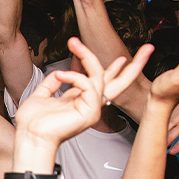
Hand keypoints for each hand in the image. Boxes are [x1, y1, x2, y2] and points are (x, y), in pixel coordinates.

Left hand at [14, 37, 151, 150]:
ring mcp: (93, 108)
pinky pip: (89, 84)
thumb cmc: (32, 122)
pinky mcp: (91, 111)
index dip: (114, 70)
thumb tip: (59, 74)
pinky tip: (61, 75)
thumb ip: (52, 84)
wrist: (30, 136)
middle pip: (120, 83)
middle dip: (135, 65)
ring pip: (100, 76)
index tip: (122, 59)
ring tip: (73, 42)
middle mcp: (91, 105)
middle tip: (149, 48)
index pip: (104, 83)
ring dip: (86, 55)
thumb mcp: (42, 96)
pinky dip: (74, 76)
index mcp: (81, 101)